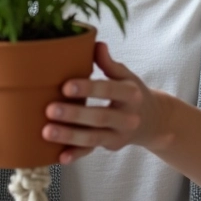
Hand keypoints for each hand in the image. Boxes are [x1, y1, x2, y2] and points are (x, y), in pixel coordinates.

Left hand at [42, 42, 169, 164]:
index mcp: (130, 93)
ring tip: (46, 132)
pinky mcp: (111, 146)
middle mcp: (128, 116)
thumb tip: (96, 44)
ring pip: (94, 137)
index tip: (66, 86)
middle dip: (74, 115)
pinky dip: (76, 154)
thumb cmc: (132, 92)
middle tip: (49, 109)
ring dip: (69, 136)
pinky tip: (60, 156)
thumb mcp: (126, 76)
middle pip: (100, 116)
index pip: (108, 90)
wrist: (153, 121)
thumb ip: (109, 63)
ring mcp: (120, 134)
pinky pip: (92, 150)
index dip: (88, 88)